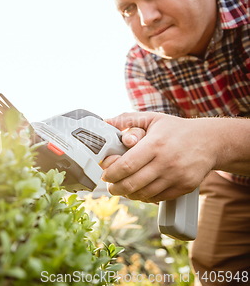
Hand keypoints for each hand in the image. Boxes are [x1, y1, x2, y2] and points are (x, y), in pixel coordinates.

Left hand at [100, 112, 215, 202]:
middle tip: (110, 185)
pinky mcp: (184, 187)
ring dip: (128, 194)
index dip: (112, 173)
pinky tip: (138, 191)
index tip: (105, 174)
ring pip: (144, 193)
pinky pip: (158, 197)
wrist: (210, 141)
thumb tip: (105, 121)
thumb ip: (127, 119)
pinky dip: (144, 197)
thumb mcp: (152, 118)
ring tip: (121, 189)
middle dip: (115, 187)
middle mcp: (166, 162)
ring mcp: (177, 176)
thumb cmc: (176, 129)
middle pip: (132, 183)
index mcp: (155, 144)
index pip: (127, 165)